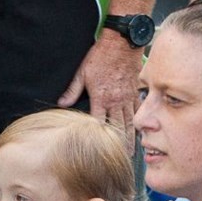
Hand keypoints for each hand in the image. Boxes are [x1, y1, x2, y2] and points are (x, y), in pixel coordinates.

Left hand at [58, 32, 143, 152]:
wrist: (122, 41)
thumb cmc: (101, 55)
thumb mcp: (82, 72)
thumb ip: (72, 90)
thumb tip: (61, 103)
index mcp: (101, 98)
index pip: (99, 123)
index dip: (99, 138)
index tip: (99, 151)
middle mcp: (116, 101)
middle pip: (117, 127)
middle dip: (119, 145)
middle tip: (121, 159)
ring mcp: (127, 97)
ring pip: (129, 122)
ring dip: (130, 138)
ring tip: (132, 152)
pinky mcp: (135, 91)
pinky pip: (138, 110)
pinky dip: (139, 122)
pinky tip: (140, 131)